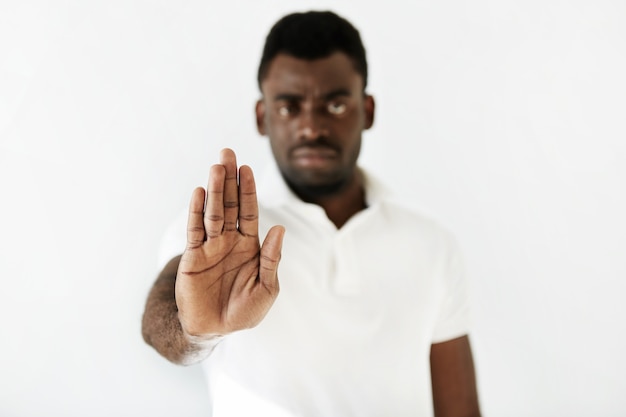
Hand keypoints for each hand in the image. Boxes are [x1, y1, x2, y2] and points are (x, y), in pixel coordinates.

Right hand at [175, 148, 284, 337]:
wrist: (214, 329)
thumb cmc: (243, 311)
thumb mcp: (267, 288)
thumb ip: (272, 259)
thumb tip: (279, 228)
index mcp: (249, 245)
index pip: (249, 212)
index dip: (248, 190)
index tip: (247, 168)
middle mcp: (229, 241)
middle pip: (229, 204)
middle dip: (229, 180)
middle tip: (227, 153)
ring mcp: (210, 247)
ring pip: (213, 212)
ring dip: (214, 189)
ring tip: (216, 167)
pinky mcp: (193, 257)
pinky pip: (195, 231)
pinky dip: (196, 212)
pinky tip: (198, 192)